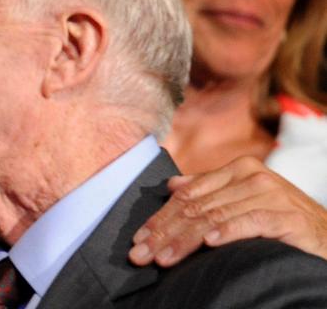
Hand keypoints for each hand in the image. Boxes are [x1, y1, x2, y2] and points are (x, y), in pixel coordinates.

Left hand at [128, 156, 326, 266]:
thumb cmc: (280, 221)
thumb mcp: (242, 202)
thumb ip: (209, 191)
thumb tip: (171, 185)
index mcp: (236, 169)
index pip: (187, 195)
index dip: (160, 217)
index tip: (138, 238)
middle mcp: (251, 176)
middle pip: (195, 207)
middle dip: (164, 232)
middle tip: (141, 254)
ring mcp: (270, 193)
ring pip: (214, 216)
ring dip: (184, 240)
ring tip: (163, 258)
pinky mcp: (287, 214)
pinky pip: (249, 222)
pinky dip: (227, 233)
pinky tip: (209, 244)